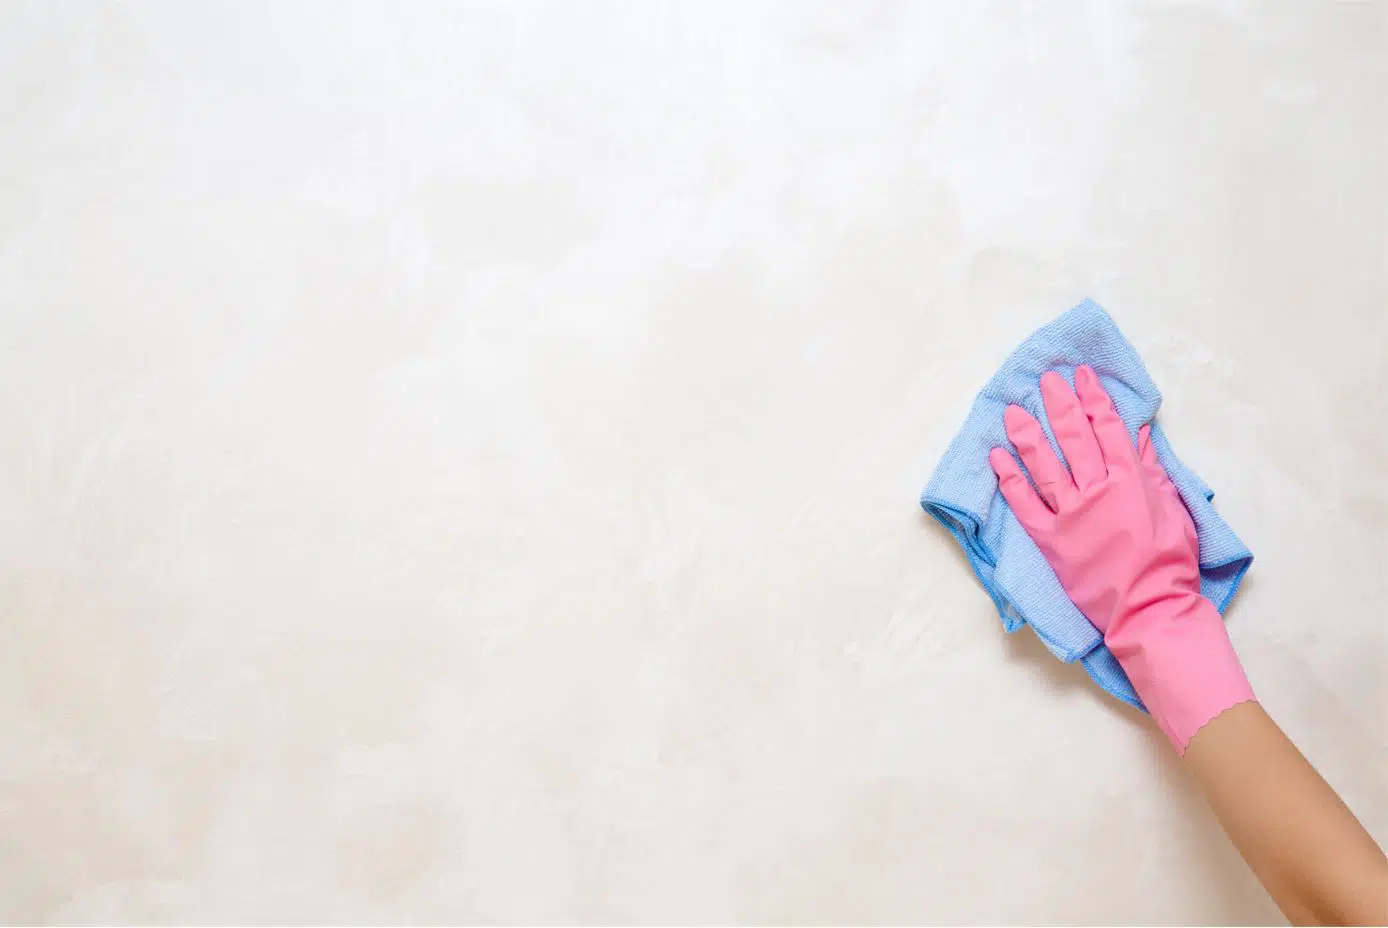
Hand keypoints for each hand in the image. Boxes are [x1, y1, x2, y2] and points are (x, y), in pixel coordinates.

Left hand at [989, 366, 1252, 752]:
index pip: (1109, 429)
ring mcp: (1070, 514)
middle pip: (1074, 438)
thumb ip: (1151, 470)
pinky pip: (1023, 503)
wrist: (1148, 610)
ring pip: (1043, 464)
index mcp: (1131, 480)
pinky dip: (1009, 479)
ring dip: (1027, 434)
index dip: (1095, 399)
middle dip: (1060, 404)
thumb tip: (1139, 434)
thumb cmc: (1168, 562)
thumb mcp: (1172, 509)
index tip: (1083, 377)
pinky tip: (996, 457)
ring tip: (1014, 411)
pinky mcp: (1049, 539)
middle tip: (1048, 381)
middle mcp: (1097, 490)